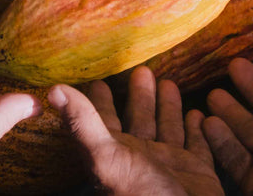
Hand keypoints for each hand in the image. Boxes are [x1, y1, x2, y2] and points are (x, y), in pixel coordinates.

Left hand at [48, 67, 221, 195]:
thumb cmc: (141, 195)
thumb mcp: (107, 157)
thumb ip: (84, 124)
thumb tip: (53, 90)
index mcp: (118, 153)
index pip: (106, 121)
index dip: (101, 101)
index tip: (99, 81)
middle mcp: (143, 158)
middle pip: (141, 119)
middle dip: (141, 96)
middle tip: (142, 70)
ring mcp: (172, 165)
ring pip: (169, 129)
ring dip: (168, 107)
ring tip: (168, 83)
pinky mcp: (199, 173)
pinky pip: (199, 146)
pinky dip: (198, 130)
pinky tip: (199, 113)